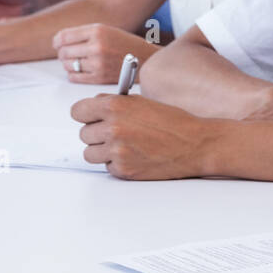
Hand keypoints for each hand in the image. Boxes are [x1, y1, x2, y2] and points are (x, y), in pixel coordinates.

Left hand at [52, 24, 155, 83]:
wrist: (146, 60)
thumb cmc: (125, 44)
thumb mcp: (106, 30)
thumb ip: (84, 34)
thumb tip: (59, 42)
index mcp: (97, 30)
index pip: (64, 36)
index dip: (56, 41)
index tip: (56, 43)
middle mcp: (96, 46)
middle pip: (64, 52)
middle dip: (63, 53)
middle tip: (67, 53)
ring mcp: (98, 63)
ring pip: (68, 65)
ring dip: (68, 64)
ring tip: (76, 62)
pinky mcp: (99, 78)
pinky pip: (74, 77)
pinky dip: (73, 74)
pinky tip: (80, 70)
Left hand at [70, 93, 214, 179]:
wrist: (195, 144)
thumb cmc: (173, 121)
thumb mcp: (141, 102)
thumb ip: (114, 104)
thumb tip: (94, 107)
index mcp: (115, 107)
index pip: (77, 112)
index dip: (85, 114)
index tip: (91, 117)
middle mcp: (113, 129)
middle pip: (83, 134)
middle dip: (97, 133)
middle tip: (115, 132)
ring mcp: (117, 152)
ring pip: (90, 153)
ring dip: (103, 150)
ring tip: (124, 145)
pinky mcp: (124, 170)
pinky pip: (107, 167)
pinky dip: (117, 163)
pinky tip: (135, 155)